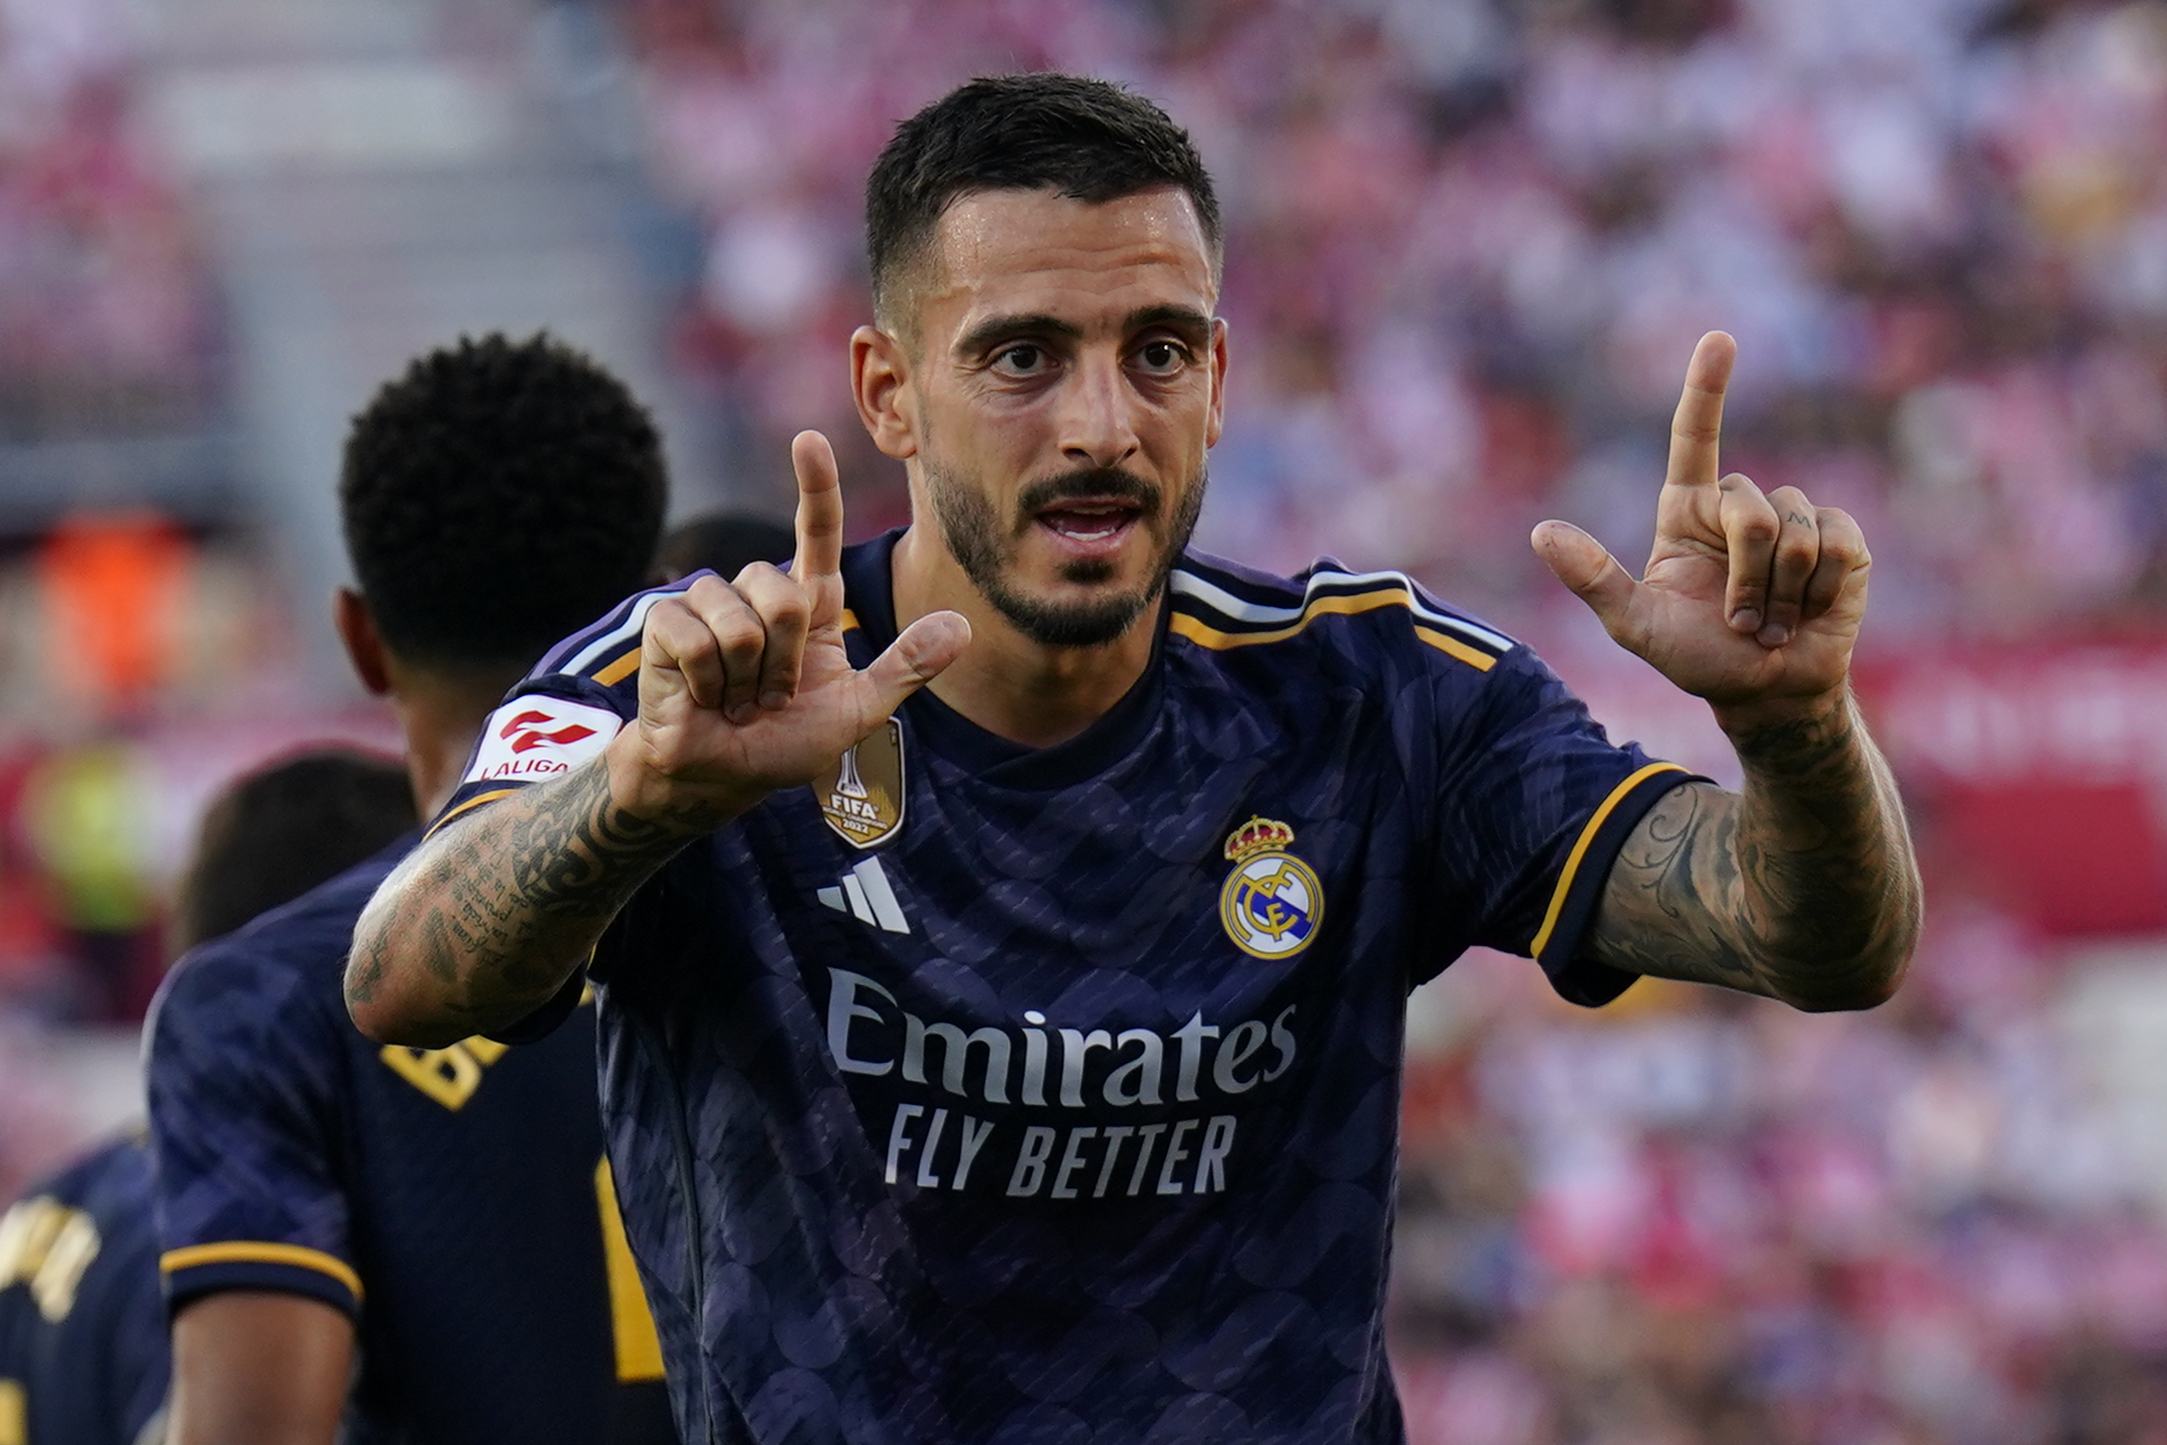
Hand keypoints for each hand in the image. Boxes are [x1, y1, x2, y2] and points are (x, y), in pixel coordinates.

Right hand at [609, 431, 969, 824]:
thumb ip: (906, 668)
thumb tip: (962, 627)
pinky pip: (699, 639)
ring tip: (736, 699)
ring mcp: (709, 604)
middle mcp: (758, 593)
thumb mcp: (859, 711)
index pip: (816, 533)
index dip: (816, 487)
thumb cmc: (786, 743)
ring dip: (747, 677)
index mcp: (808, 603)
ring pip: (741, 619)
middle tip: (772, 697)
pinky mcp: (666, 624)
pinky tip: (703, 697)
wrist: (721, 777)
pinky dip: (708, 681)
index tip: (809, 441)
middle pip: (784, 593)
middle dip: (785, 660)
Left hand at [1531, 332, 1869, 727]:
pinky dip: (1821, 590)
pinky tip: (1811, 611)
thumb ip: (1594, 580)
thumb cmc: (1698, 657)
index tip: (1719, 339)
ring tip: (1771, 622)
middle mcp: (1740, 507)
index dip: (1707, 388)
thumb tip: (1541, 531)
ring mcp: (1796, 519)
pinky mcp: (1843, 541)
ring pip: (1793, 533)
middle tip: (1740, 622)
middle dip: (1746, 578)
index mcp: (1688, 512)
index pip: (1695, 438)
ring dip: (1779, 594)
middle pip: (1750, 510)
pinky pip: (1836, 545)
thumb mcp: (1637, 625)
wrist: (1766, 693)